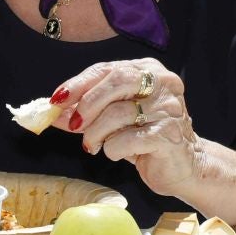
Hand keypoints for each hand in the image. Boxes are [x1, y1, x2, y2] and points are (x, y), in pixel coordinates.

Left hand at [53, 59, 204, 197]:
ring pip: (117, 113)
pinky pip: (126, 140)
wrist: (182, 165)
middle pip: (117, 81)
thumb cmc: (145, 137)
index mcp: (150, 71)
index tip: (56, 100)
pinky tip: (117, 152)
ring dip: (95, 134)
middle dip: (87, 105)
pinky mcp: (169, 134)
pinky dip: (112, 150)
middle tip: (75, 125)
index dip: (78, 84)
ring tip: (94, 145)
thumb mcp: (112, 120)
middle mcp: (164, 83)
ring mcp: (169, 108)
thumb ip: (85, 112)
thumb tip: (53, 111)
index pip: (108, 69)